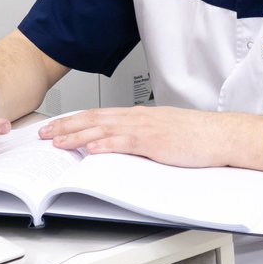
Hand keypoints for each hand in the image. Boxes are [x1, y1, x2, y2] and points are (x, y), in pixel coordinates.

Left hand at [38, 107, 226, 167]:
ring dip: (77, 135)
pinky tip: (89, 148)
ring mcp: (144, 129)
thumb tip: (119, 143)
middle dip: (65, 126)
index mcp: (137, 115)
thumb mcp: (161, 131)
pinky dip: (104, 144)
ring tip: (56, 141)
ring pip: (103, 129)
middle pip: (93, 119)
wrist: (219, 135)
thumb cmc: (195, 135)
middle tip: (43, 133)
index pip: (98, 115)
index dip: (73, 120)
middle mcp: (137, 118)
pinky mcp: (154, 142)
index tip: (54, 126)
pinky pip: (124, 143)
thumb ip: (139, 136)